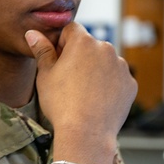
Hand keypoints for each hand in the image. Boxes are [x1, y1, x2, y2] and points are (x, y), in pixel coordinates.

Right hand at [25, 22, 135, 147]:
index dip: (61, 44)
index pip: (71, 30)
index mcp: (83, 42)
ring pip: (104, 62)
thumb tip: (33, 33)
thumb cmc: (61, 103)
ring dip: (95, 70)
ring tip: (83, 93)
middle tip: (68, 80)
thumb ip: (41, 50)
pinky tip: (96, 101)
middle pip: (89, 45)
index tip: (57, 61)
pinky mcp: (130, 84)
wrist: (86, 133)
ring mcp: (121, 66)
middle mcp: (106, 49)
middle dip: (79, 57)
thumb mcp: (44, 75)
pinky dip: (108, 85)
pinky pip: (116, 79)